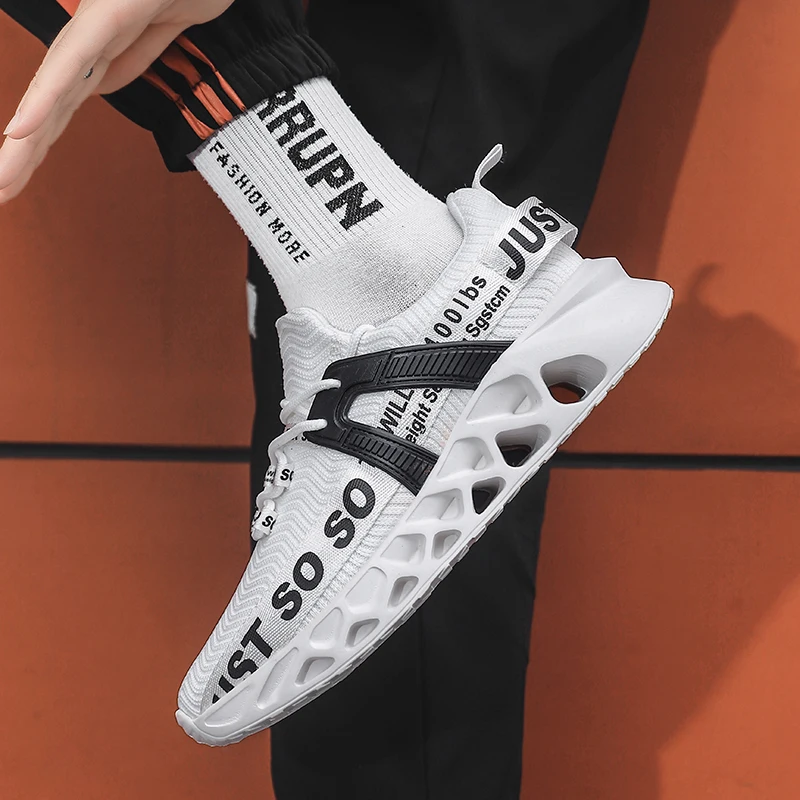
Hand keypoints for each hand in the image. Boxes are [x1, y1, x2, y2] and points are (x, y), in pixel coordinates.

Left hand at [0, 0, 234, 202]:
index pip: (67, 90)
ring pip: (56, 87)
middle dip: (26, 152)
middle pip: (54, 100)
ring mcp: (103, 18)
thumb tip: (99, 89)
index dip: (43, 127)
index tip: (18, 166)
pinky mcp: (115, 7)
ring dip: (28, 142)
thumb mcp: (177, 18)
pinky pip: (79, 56)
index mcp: (109, 32)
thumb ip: (137, 52)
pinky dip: (51, 94)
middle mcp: (97, 28)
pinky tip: (23, 129)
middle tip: (1, 191)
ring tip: (4, 181)